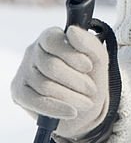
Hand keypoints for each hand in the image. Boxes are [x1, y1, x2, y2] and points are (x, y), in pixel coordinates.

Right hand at [10, 25, 108, 140]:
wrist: (85, 104)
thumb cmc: (89, 75)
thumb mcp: (97, 57)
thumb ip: (88, 42)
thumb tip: (72, 31)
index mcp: (50, 37)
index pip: (52, 40)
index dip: (72, 55)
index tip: (88, 67)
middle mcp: (33, 51)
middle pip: (51, 66)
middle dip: (75, 80)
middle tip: (91, 89)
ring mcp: (24, 72)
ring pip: (45, 85)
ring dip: (70, 96)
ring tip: (86, 102)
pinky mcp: (19, 93)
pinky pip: (36, 102)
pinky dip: (56, 108)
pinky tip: (71, 111)